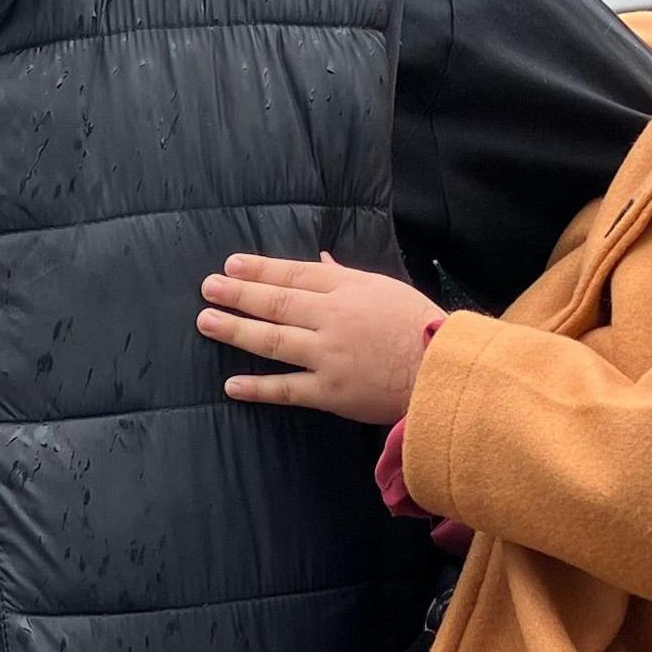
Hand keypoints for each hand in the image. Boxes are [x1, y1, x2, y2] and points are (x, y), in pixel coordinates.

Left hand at [199, 252, 444, 426]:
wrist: (444, 370)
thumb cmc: (418, 325)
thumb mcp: (383, 289)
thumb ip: (345, 276)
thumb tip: (319, 259)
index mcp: (348, 289)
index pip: (294, 273)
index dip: (259, 268)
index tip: (230, 265)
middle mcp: (333, 318)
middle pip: (276, 302)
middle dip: (238, 294)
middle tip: (207, 288)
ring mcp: (329, 356)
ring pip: (273, 341)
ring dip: (236, 331)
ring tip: (208, 322)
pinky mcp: (331, 392)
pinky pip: (287, 389)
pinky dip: (258, 388)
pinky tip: (232, 385)